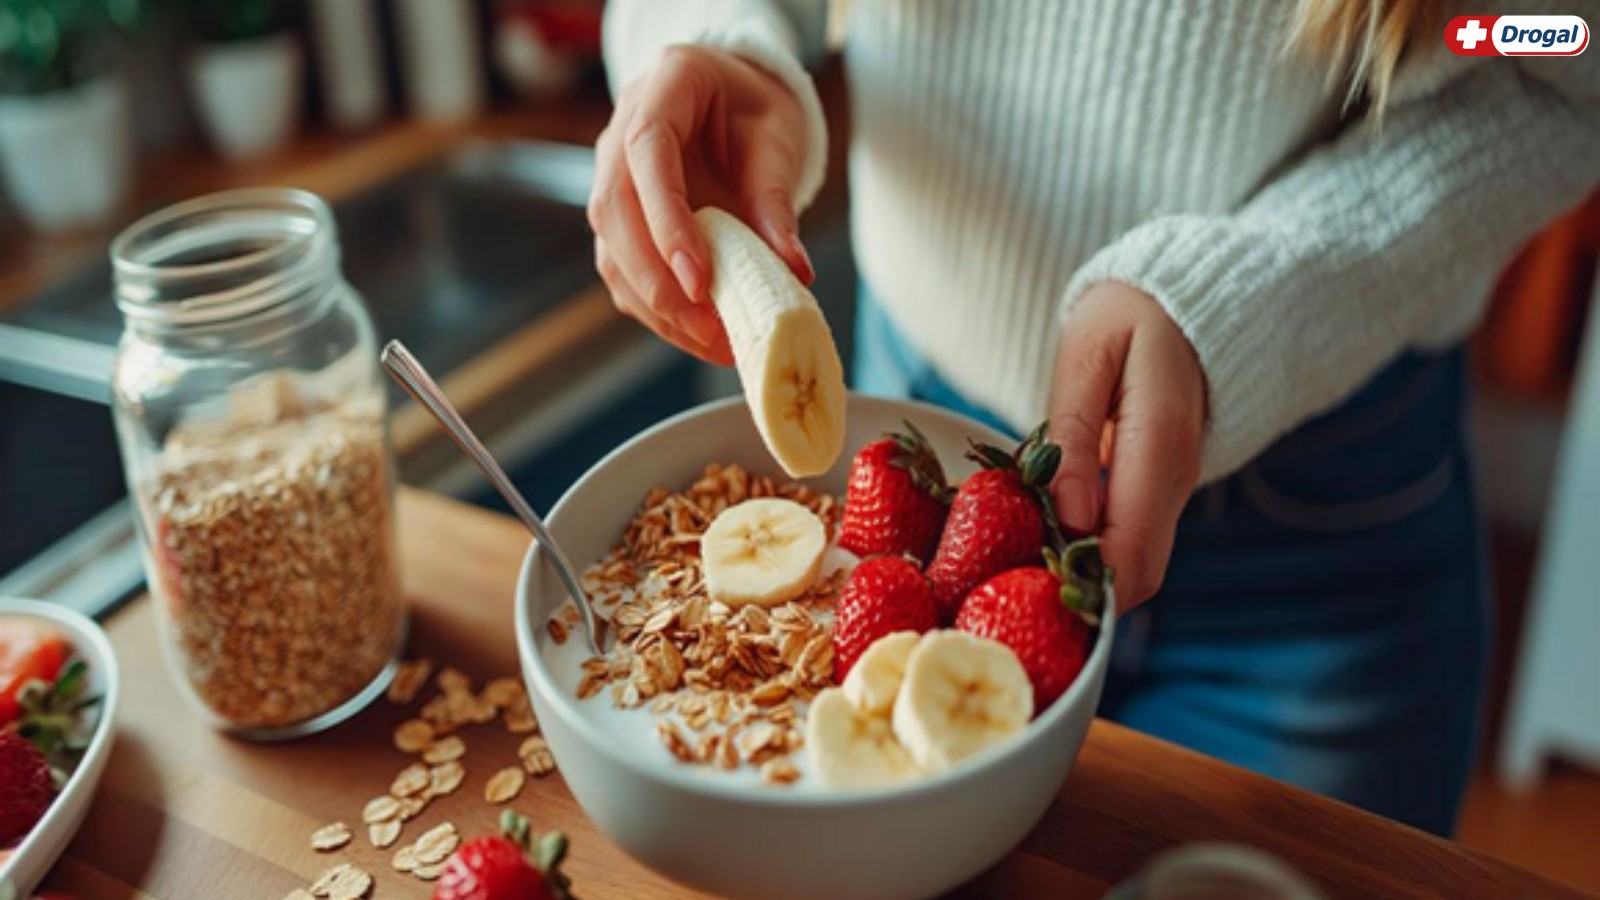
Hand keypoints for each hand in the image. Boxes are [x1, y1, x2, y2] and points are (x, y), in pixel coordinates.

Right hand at [589, 45, 813, 364]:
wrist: (734, 102)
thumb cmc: (756, 112)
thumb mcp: (778, 140)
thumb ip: (776, 200)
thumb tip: (793, 270)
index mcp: (664, 87)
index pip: (646, 153)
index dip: (666, 220)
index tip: (697, 280)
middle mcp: (620, 131)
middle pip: (614, 210)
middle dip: (655, 280)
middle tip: (706, 327)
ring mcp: (611, 177)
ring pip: (610, 250)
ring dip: (655, 305)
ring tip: (711, 342)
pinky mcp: (619, 222)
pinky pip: (623, 272)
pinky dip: (657, 311)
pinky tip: (699, 335)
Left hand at [1048, 283, 1206, 609]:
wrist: (1185, 301)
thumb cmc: (1129, 316)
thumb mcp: (1087, 356)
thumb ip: (1074, 435)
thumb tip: (1069, 518)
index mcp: (1160, 446)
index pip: (1133, 551)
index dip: (1084, 585)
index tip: (1026, 588)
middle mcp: (1176, 480)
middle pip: (1140, 574)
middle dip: (1081, 592)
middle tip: (1011, 587)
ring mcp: (1174, 488)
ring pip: (1138, 563)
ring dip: (1084, 574)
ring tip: (1018, 567)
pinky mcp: (1161, 488)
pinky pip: (1133, 539)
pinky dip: (1092, 551)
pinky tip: (1044, 537)